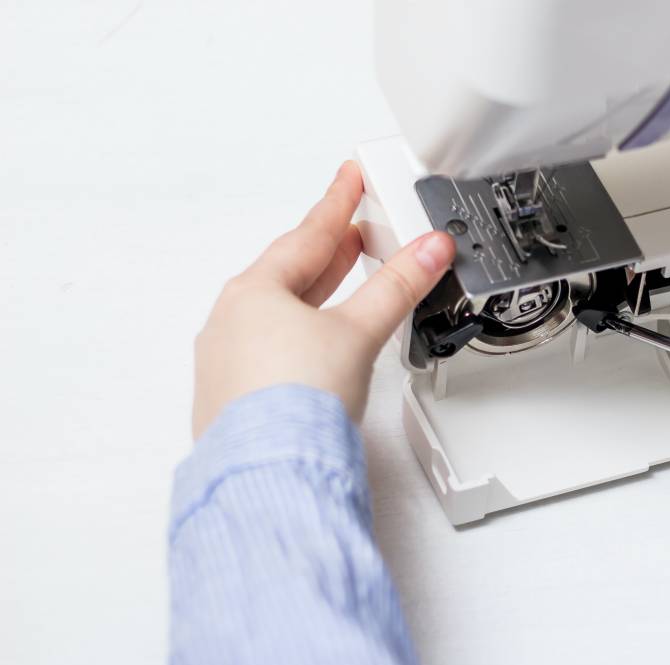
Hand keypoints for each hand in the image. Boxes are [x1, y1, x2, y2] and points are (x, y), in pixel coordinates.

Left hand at [192, 161, 454, 437]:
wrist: (269, 471)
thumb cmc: (296, 401)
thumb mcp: (359, 331)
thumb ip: (397, 287)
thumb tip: (429, 250)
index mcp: (254, 292)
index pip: (308, 234)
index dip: (337, 203)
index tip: (349, 178)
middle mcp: (232, 321)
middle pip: (291, 271)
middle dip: (329, 249)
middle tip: (355, 229)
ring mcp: (230, 361)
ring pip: (280, 311)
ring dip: (317, 291)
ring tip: (346, 282)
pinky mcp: (237, 396)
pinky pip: (272, 346)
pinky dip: (301, 331)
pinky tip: (319, 344)